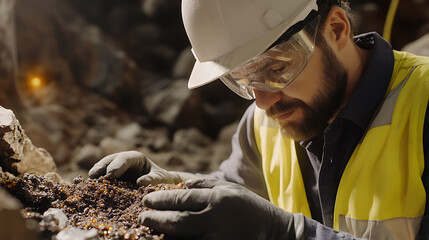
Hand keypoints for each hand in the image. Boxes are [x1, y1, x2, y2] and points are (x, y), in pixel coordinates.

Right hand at [88, 151, 183, 184]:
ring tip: (87, 184)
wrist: (160, 187)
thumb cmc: (162, 180)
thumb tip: (140, 182)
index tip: (110, 174)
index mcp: (135, 158)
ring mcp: (115, 171)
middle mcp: (122, 162)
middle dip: (101, 168)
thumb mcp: (161, 179)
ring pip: (102, 170)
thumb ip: (153, 179)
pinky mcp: (111, 182)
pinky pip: (101, 182)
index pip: (124, 158)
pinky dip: (95, 186)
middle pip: (109, 161)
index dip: (117, 165)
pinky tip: (89, 193)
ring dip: (95, 177)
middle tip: (94, 176)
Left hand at [138, 179, 295, 239]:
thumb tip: (182, 186)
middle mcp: (216, 219)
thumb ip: (206, 185)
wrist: (275, 233)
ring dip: (163, 234)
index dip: (161, 200)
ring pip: (182, 238)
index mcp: (218, 199)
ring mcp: (217, 238)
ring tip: (147, 230)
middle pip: (178, 220)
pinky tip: (167, 239)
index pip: (182, 198)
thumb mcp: (230, 189)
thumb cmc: (251, 207)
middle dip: (156, 219)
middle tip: (141, 217)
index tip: (146, 200)